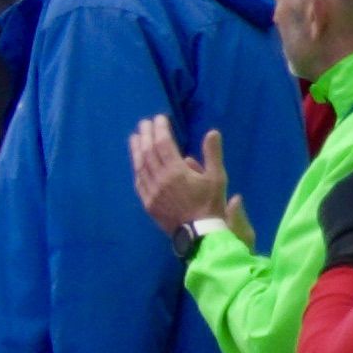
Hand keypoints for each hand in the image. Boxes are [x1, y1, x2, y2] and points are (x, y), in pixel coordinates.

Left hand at [125, 112, 241, 242]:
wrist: (199, 233)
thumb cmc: (210, 204)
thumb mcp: (217, 177)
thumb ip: (212, 154)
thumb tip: (212, 132)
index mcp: (176, 172)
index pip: (163, 144)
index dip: (160, 130)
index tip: (159, 118)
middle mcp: (160, 180)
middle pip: (149, 152)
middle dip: (146, 135)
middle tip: (144, 123)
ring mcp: (151, 192)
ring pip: (140, 166)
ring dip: (137, 149)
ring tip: (135, 136)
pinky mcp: (147, 203)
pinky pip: (139, 181)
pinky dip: (137, 168)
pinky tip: (136, 162)